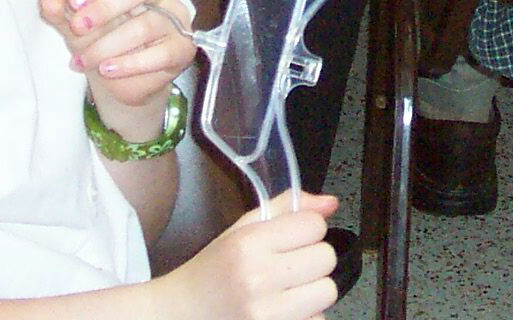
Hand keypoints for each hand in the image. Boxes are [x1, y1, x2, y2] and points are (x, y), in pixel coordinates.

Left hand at [38, 0, 195, 115]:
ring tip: (84, 60)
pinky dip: (130, 64)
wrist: (123, 82)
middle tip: (77, 27)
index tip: (74, 2)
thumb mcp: (76, 27)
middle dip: (105, 7)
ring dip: (108, 45)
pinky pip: (162, 53)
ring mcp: (175, 19)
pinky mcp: (183, 48)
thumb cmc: (102, 42)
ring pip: (145, 25)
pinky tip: (108, 70)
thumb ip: (63, 13)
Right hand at [153, 192, 341, 319]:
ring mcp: (266, 314)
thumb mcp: (241, 230)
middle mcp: (257, 278)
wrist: (181, 314)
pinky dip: (306, 316)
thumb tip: (331, 203)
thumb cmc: (212, 273)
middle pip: (326, 257)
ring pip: (327, 291)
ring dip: (313, 290)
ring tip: (286, 290)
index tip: (292, 238)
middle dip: (312, 259)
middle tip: (288, 266)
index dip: (308, 229)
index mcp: (248, 244)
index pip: (314, 225)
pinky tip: (282, 310)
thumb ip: (286, 209)